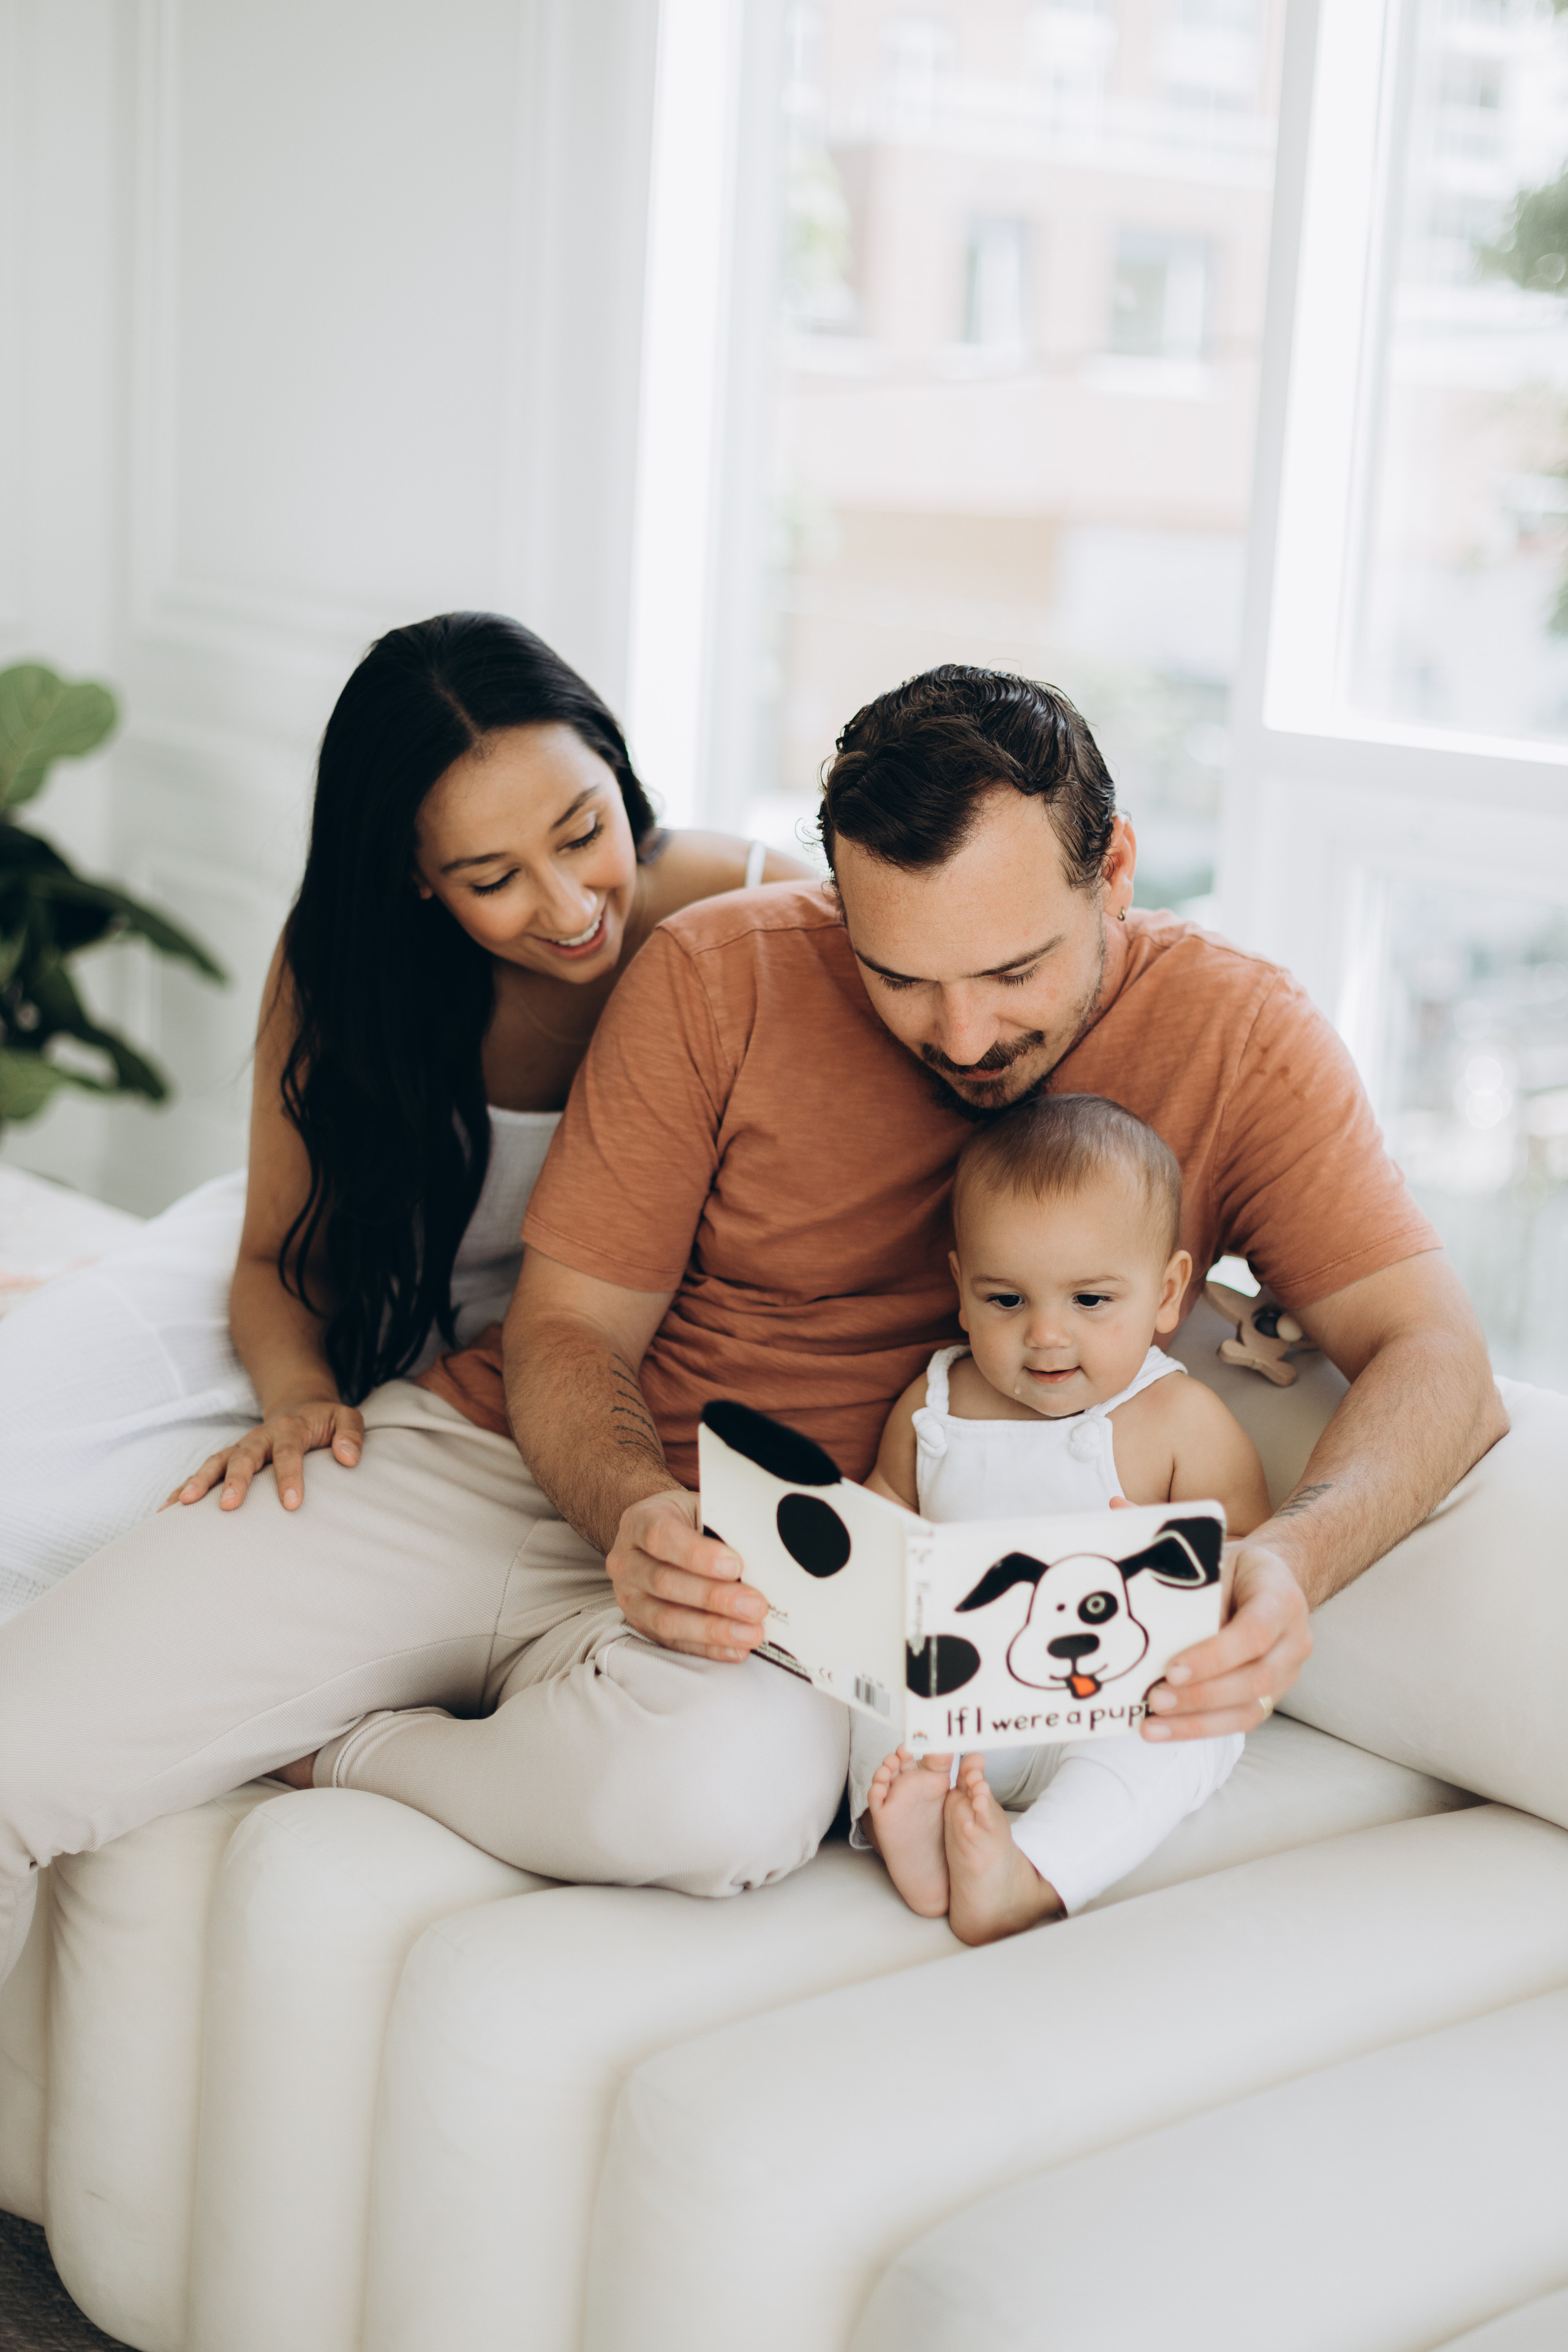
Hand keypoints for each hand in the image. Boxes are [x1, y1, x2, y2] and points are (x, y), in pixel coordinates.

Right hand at [162, 1398, 364, 1513]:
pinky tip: (167, 1509)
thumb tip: (349, 1458)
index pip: (289, 1452)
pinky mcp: (227, 1460)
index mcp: (291, 1429)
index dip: (289, 1476)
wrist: (299, 1406)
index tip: (291, 1504)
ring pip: (216, 1463)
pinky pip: (204, 1473)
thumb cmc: (326, 1421)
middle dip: (236, 1480)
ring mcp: (240, 1448)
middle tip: (229, 1506)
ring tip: (183, 1506)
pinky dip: (184, 1488)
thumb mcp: (346, 1418)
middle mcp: (260, 1438)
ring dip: (199, 1482)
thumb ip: (351, 1434)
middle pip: (245, 1456)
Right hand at [606, 1489, 769, 1661]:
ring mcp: (631, 1598)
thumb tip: (763, 1548)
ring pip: (666, 1619)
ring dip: (713, 1630)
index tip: (735, 1565)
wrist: (664, 1535)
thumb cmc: (690, 1521)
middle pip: (665, 1582)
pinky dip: (708, 1648)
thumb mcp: (702, 1508)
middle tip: (754, 1605)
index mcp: (640, 1521)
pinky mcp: (643, 1626)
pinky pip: (674, 1643)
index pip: (661, 1536)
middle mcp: (627, 1561)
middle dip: (714, 1598)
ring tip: (751, 1633)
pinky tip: (736, 1649)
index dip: (697, 1554)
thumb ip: (725, 1524)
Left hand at [1141, 1536, 1310, 1741]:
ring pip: (1250, 1710)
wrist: (1276, 1582)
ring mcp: (1287, 1674)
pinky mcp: (1271, 1696)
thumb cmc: (1237, 1569)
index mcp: (1280, 1598)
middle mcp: (1293, 1640)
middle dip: (1202, 1695)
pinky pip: (1241, 1721)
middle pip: (1255, 1679)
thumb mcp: (1216, 1552)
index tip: (1172, 1666)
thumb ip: (1172, 1543)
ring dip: (1198, 1722)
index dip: (1214, 1655)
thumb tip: (1118, 1505)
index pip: (1253, 1633)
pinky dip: (1202, 1729)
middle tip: (1156, 1698)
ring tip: (1152, 1724)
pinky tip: (1165, 1730)